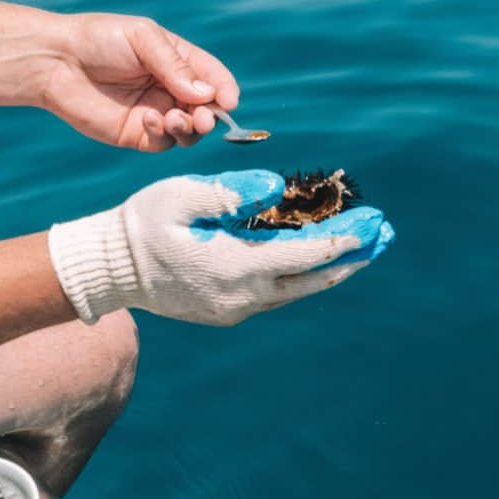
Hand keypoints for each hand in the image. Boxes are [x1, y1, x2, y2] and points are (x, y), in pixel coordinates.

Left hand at [42, 13, 239, 150]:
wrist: (56, 61)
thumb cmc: (99, 39)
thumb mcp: (143, 38)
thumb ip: (175, 65)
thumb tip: (206, 94)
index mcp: (178, 62)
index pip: (213, 78)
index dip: (225, 89)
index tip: (228, 100)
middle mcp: (171, 89)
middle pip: (207, 109)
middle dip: (211, 116)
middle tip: (203, 118)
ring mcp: (156, 113)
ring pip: (190, 132)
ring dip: (191, 128)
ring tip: (175, 118)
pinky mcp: (137, 135)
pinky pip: (163, 143)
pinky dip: (163, 134)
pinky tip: (149, 118)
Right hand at [48, 170, 394, 324]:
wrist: (111, 269)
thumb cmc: (143, 224)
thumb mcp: (179, 196)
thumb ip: (229, 193)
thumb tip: (276, 187)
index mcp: (234, 266)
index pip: (305, 255)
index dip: (344, 238)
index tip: (374, 222)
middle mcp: (243, 297)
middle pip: (313, 278)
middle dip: (354, 256)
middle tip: (387, 235)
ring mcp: (237, 309)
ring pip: (300, 290)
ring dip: (335, 268)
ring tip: (367, 247)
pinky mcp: (230, 311)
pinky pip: (280, 293)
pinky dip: (306, 274)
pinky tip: (322, 258)